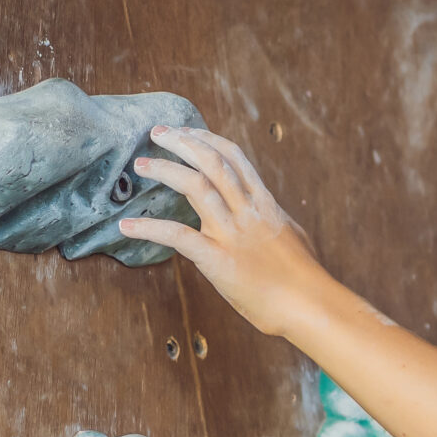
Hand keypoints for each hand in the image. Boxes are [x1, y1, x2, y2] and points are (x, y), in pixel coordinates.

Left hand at [122, 129, 330, 339]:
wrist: (310, 306)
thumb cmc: (305, 279)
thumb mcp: (294, 237)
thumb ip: (276, 222)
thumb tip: (272, 217)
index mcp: (265, 204)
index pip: (233, 156)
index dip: (206, 138)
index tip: (187, 131)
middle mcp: (247, 212)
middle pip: (211, 161)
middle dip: (182, 141)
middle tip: (157, 133)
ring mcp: (232, 234)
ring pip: (195, 186)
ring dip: (164, 170)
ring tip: (141, 164)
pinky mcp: (218, 260)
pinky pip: (177, 236)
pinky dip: (149, 228)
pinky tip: (126, 226)